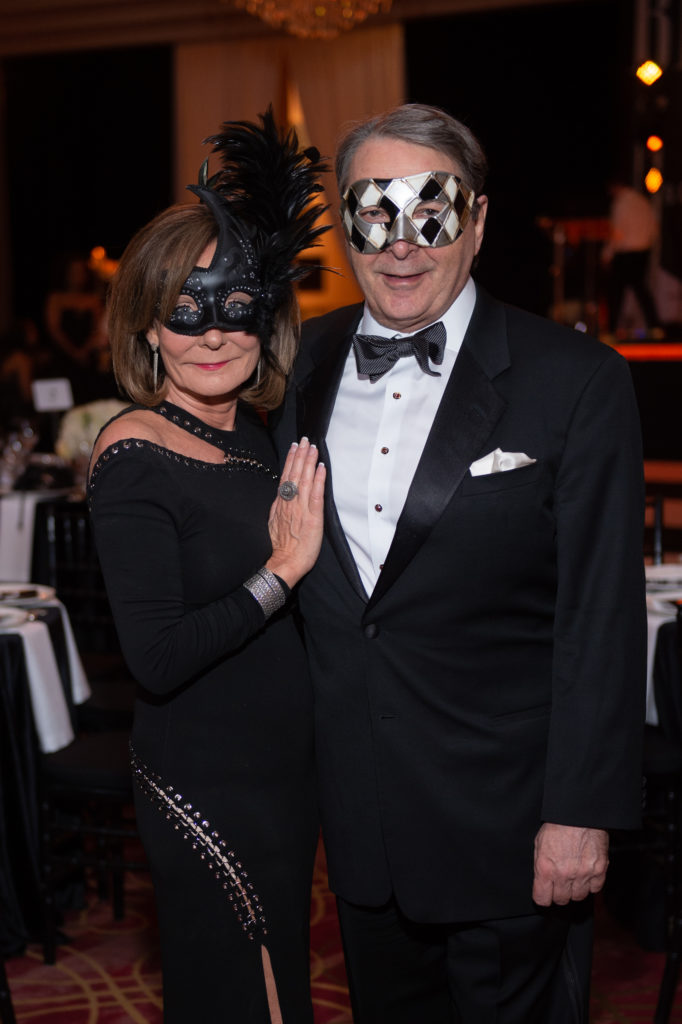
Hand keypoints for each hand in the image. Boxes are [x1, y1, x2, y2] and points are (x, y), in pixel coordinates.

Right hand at [265, 438, 324, 588]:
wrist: (284, 562)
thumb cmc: (280, 547)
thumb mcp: (273, 522)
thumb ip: (279, 507)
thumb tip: (282, 495)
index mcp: (281, 503)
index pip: (286, 476)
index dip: (291, 460)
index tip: (294, 447)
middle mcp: (289, 502)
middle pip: (294, 474)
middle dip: (300, 455)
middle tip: (305, 439)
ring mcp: (300, 509)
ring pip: (304, 480)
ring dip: (309, 462)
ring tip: (313, 447)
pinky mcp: (312, 517)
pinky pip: (315, 495)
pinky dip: (318, 480)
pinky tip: (321, 468)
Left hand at [532, 823, 608, 906]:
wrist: (579, 814)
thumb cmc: (558, 825)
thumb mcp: (539, 844)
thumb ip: (541, 866)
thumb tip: (542, 882)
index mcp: (546, 868)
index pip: (542, 899)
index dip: (543, 896)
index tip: (546, 893)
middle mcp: (564, 874)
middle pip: (561, 900)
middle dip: (560, 893)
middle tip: (561, 882)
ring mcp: (583, 873)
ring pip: (578, 897)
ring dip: (575, 889)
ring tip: (574, 876)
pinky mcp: (599, 870)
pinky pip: (595, 889)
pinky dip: (591, 884)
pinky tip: (586, 872)